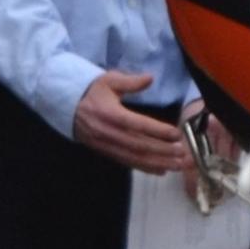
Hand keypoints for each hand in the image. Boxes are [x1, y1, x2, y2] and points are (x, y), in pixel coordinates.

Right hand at [71, 71, 195, 173]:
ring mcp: (107, 145)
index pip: (138, 125)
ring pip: (135, 157)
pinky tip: (161, 170)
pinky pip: (127, 162)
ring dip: (158, 163)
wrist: (66, 106)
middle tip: (183, 154)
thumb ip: (130, 81)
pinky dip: (145, 168)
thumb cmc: (91, 91)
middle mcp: (109, 133)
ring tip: (177, 165)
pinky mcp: (106, 152)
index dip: (158, 131)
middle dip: (163, 151)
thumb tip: (150, 78)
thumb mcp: (108, 80)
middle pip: (139, 145)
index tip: (176, 134)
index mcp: (110, 114)